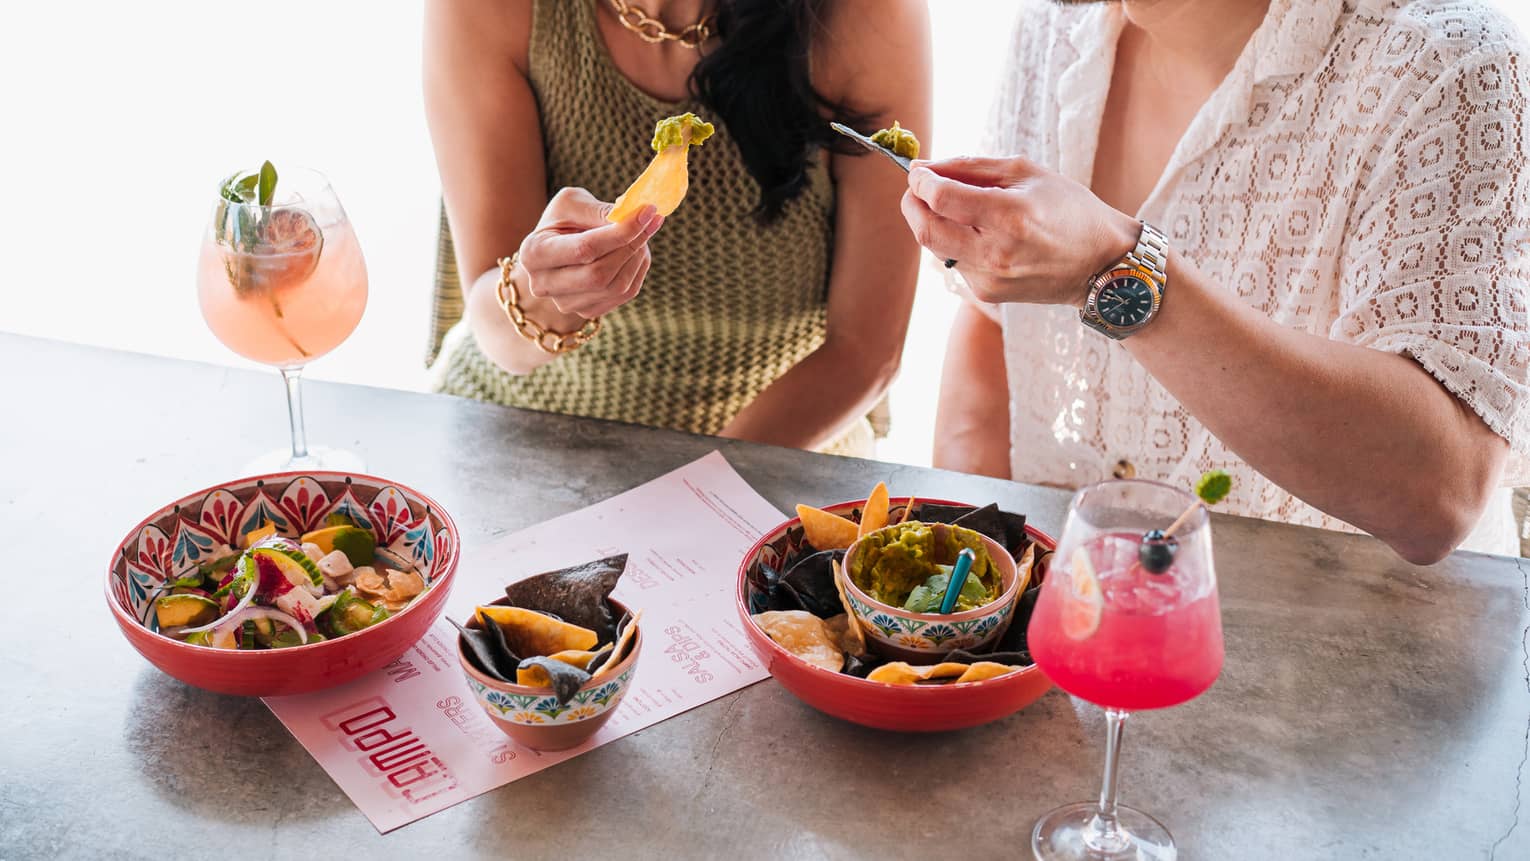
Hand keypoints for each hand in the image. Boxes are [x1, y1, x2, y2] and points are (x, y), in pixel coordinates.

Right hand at [518, 187, 663, 318]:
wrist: (556, 248)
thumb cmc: (563, 221)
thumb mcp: (572, 203)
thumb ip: (598, 210)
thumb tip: (632, 217)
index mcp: (533, 253)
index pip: (585, 249)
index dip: (620, 232)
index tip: (647, 212)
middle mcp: (544, 285)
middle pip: (600, 274)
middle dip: (632, 246)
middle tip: (650, 222)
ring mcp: (565, 304)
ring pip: (616, 286)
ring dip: (638, 257)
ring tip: (642, 234)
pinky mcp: (587, 311)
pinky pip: (624, 294)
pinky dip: (637, 270)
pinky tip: (635, 252)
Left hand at [900, 156, 1139, 305]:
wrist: (1101, 264)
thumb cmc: (1068, 209)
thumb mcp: (1026, 173)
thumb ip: (970, 168)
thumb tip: (923, 169)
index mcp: (1010, 215)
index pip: (941, 198)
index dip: (920, 182)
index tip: (918, 172)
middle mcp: (996, 252)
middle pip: (925, 230)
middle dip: (912, 205)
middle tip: (917, 189)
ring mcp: (990, 278)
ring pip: (936, 247)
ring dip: (933, 223)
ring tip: (955, 208)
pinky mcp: (988, 294)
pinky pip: (955, 262)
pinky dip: (954, 243)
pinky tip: (979, 234)